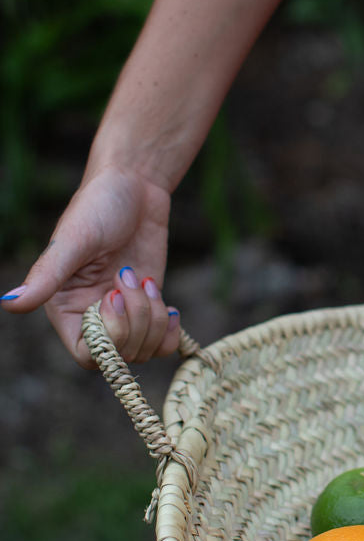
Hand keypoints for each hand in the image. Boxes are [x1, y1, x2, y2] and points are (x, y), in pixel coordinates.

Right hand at [1, 165, 180, 367]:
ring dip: (154, 318)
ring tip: (144, 279)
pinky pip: (163, 343)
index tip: (113, 297)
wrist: (134, 187)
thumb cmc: (97, 207)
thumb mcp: (73, 240)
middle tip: (130, 274)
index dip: (109, 336)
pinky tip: (170, 306)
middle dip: (136, 319)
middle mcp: (92, 316)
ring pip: (145, 350)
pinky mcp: (148, 307)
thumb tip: (9, 303)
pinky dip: (171, 331)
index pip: (88, 354)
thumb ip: (45, 275)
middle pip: (122, 354)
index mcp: (66, 308)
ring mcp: (124, 315)